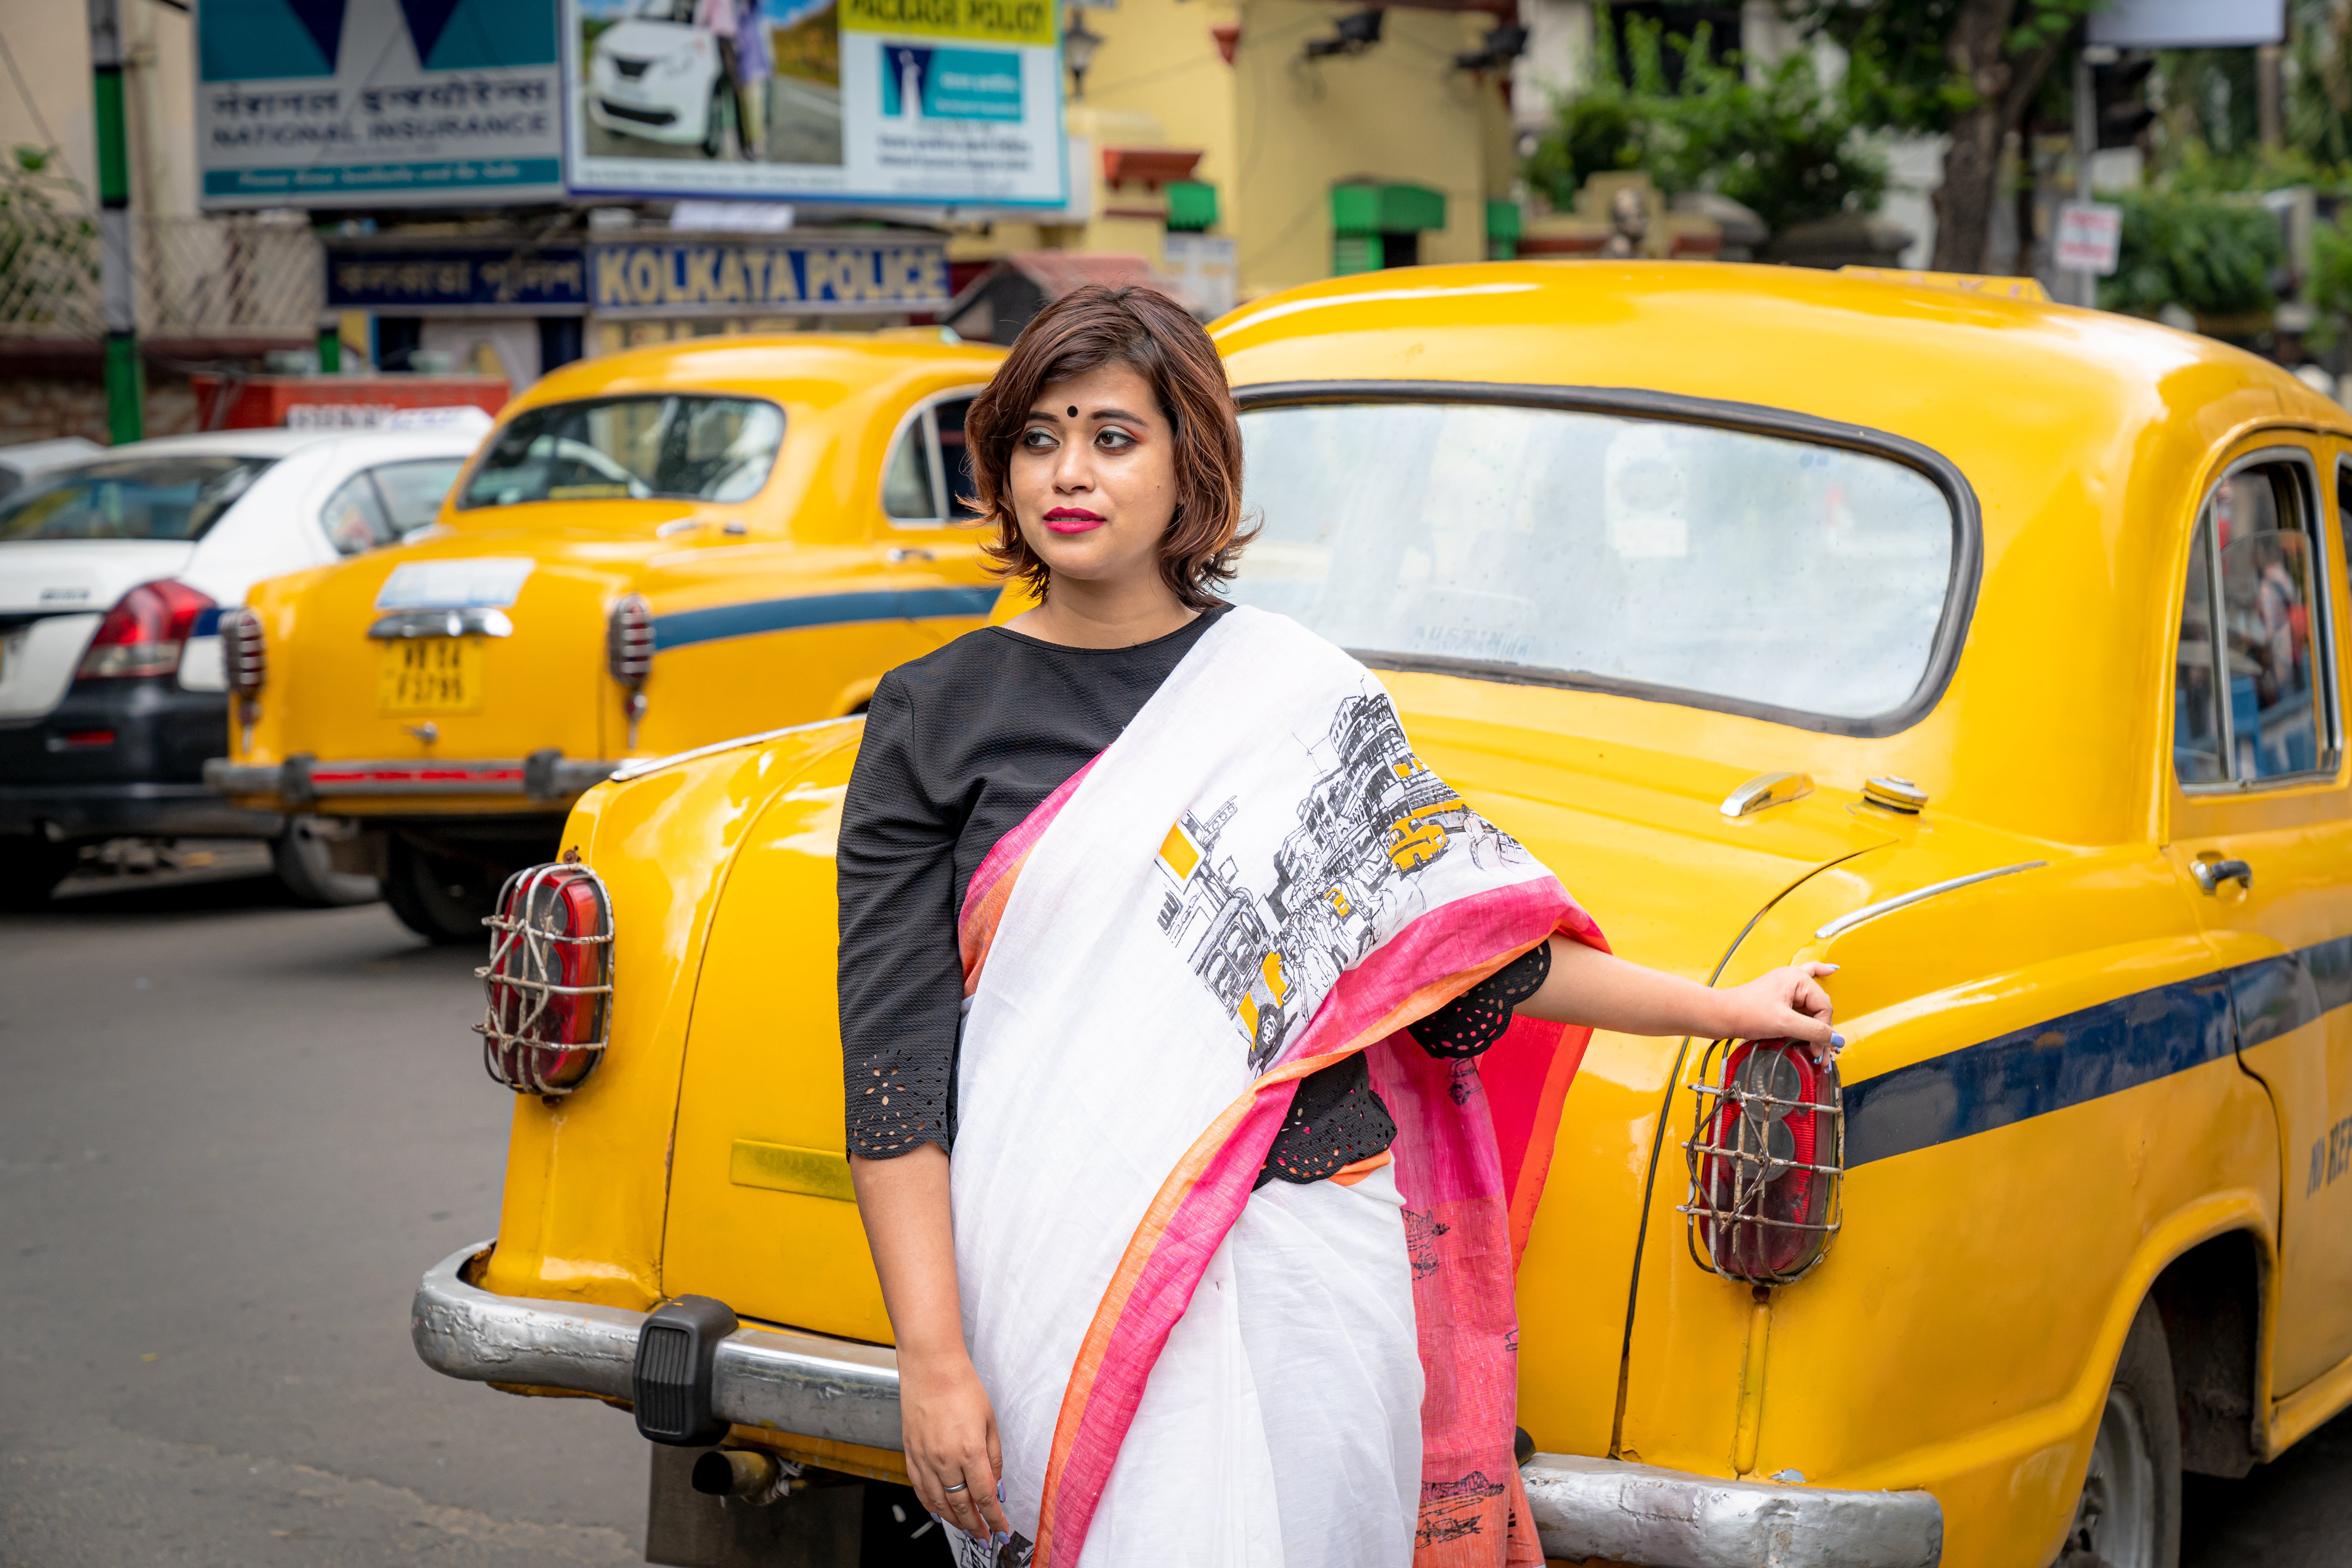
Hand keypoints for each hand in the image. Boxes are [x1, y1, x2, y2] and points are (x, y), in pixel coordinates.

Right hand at [898, 1347, 1009, 1540]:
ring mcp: (924, 1459)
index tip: (1000, 1529)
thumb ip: (993, 1456)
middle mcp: (944, 1460)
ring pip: (938, 1502)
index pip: (984, 1496)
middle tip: (984, 1536)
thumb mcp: (989, 1421)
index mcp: (969, 1451)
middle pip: (961, 1505)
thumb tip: (995, 1484)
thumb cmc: (962, 1387)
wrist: (930, 1366)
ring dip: (953, 1520)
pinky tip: (939, 1512)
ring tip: (965, 1528)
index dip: (994, 1518)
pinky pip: (920, 1489)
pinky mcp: (910, 1453)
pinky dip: (930, 1505)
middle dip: (975, 1525)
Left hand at [1715, 962, 1844, 1062]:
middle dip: (1821, 1032)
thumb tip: (1835, 1039)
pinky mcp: (1779, 995)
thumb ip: (1812, 1031)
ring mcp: (1786, 986)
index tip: (1819, 1050)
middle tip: (1820, 1053)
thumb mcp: (1784, 1024)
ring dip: (1817, 1025)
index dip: (1824, 1031)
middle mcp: (1793, 978)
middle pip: (1819, 1008)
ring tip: (1819, 1046)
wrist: (1721, 1015)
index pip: (1824, 1007)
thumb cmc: (1745, 1013)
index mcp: (1797, 979)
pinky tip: (1830, 972)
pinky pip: (1803, 989)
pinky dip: (1816, 983)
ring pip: (1812, 1005)